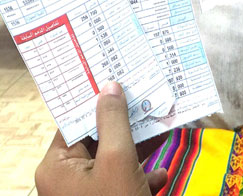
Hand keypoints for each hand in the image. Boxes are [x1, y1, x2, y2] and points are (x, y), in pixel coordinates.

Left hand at [35, 82, 168, 195]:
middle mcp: (69, 180)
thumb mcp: (118, 159)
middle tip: (147, 100)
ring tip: (162, 128)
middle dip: (127, 124)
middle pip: (99, 139)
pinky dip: (143, 175)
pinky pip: (125, 181)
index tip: (119, 81)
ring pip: (116, 160)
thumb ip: (114, 121)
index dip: (98, 101)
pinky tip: (161, 174)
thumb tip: (110, 87)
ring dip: (141, 148)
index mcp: (58, 167)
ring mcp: (90, 194)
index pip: (75, 123)